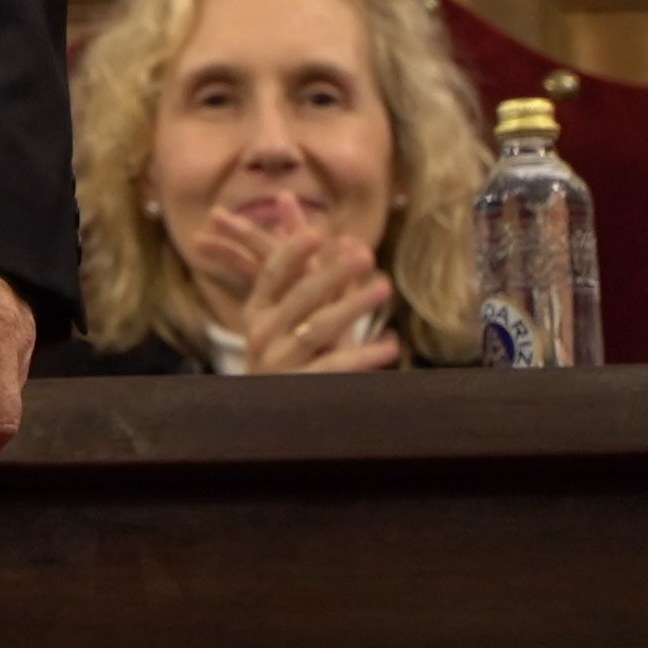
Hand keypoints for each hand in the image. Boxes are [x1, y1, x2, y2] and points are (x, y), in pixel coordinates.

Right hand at [222, 222, 403, 376]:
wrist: (275, 415)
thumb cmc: (291, 356)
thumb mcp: (294, 318)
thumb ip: (315, 279)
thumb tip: (342, 237)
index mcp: (257, 313)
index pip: (271, 276)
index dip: (292, 252)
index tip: (316, 232)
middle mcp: (262, 335)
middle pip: (300, 297)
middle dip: (333, 272)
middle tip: (364, 254)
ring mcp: (279, 362)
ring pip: (319, 328)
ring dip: (354, 305)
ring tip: (385, 287)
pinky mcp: (302, 387)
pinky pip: (337, 366)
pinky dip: (365, 353)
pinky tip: (390, 343)